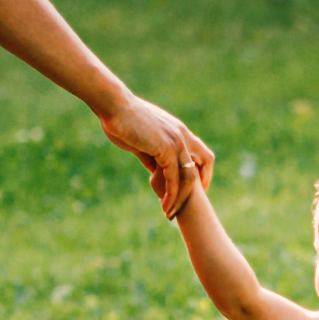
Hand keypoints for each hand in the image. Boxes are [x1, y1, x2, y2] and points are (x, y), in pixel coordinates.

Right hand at [99, 93, 214, 219]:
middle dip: (199, 186)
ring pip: (189, 176)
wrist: (114, 106)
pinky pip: (174, 178)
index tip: (193, 188)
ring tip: (170, 213)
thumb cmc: (122, 120)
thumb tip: (154, 171)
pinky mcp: (166, 149)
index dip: (201, 171)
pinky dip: (171, 194)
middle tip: (188, 205)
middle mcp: (182, 135)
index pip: (201, 153)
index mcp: (178, 130)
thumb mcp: (141, 141)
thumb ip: (151, 156)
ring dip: (181, 198)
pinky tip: (164, 205)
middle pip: (204, 163)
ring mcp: (176, 141)